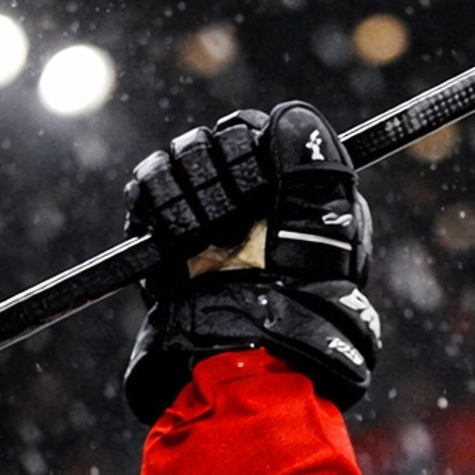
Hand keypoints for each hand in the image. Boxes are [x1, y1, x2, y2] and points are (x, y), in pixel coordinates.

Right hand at [123, 103, 380, 424]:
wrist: (235, 359)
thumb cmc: (293, 306)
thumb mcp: (326, 234)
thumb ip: (316, 168)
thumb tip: (291, 114)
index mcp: (299, 198)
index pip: (261, 129)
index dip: (253, 146)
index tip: (257, 183)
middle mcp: (253, 204)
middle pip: (217, 138)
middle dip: (220, 173)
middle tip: (230, 220)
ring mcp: (208, 217)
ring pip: (182, 155)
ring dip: (190, 191)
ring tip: (206, 240)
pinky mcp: (167, 233)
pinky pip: (148, 183)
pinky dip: (157, 200)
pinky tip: (177, 238)